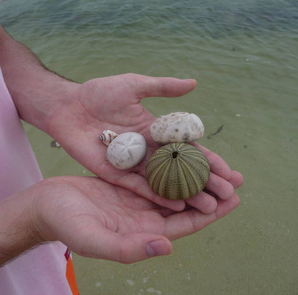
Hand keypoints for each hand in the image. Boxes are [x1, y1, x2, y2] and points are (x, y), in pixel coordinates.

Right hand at [32, 176, 241, 263]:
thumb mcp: (94, 239)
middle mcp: (144, 218)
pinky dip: (170, 166)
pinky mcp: (127, 185)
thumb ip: (129, 248)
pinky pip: (155, 175)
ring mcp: (136, 201)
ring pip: (173, 189)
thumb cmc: (65, 225)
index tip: (233, 200)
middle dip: (210, 193)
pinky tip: (182, 155)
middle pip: (185, 206)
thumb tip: (167, 247)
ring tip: (215, 164)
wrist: (45, 206)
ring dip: (194, 177)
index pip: (185, 225)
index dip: (210, 214)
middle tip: (235, 178)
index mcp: (142, 233)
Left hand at [48, 73, 241, 210]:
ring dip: (187, 195)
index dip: (209, 160)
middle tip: (228, 194)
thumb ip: (162, 87)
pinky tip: (178, 207)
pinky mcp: (116, 174)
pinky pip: (140, 188)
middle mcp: (148, 151)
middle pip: (181, 170)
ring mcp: (133, 164)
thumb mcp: (134, 86)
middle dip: (205, 182)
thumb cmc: (98, 93)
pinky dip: (158, 197)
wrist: (67, 106)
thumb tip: (194, 84)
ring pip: (165, 183)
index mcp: (155, 131)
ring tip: (210, 207)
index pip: (188, 149)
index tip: (230, 171)